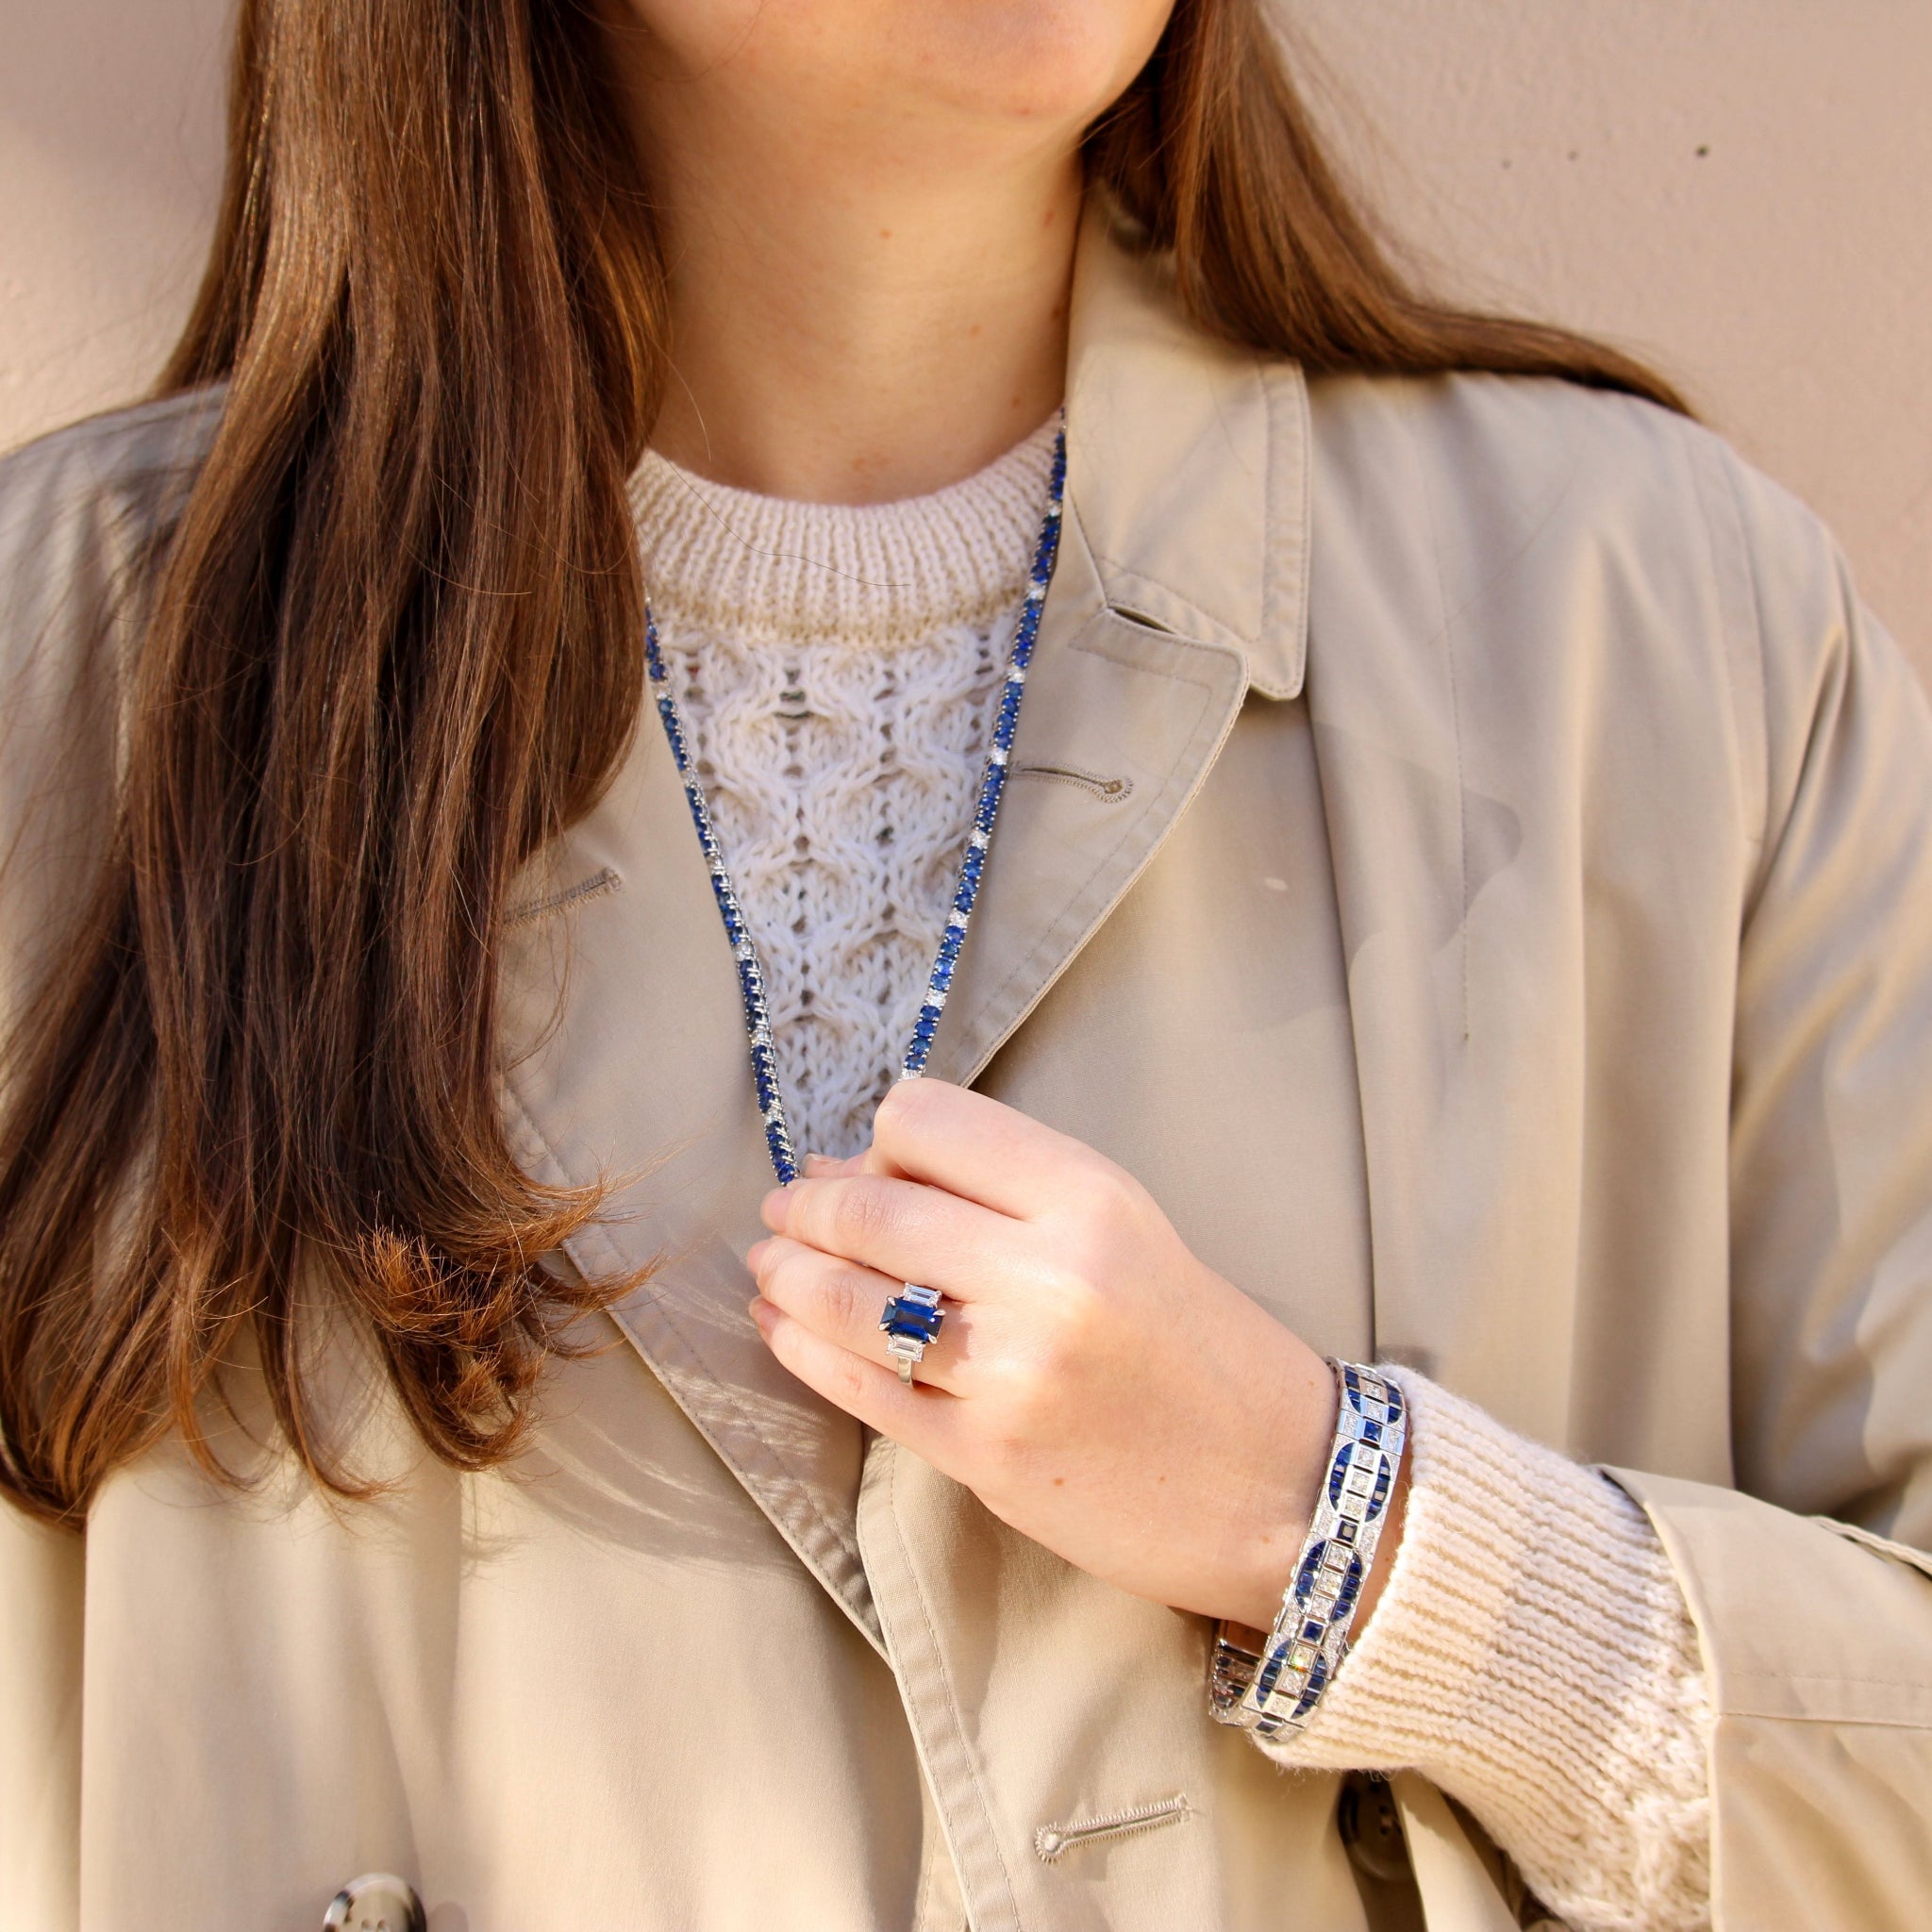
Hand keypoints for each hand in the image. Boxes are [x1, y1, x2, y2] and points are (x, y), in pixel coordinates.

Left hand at [747, 1079, 1406, 1629]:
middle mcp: (1048, 1277)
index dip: (880, 1138)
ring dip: (790, 1275)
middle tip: (783, 1208)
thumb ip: (1007, 1190)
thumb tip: (860, 1168)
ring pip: (851, 1302)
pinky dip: (805, 1351)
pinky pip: (864, 1389)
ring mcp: (1011, 1373)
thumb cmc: (1198, 1342)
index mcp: (1090, 1199)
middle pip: (873, 1211)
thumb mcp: (1127, 1227)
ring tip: (771, 1264)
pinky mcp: (985, 1457)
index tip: (866, 1159)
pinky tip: (783, 1330)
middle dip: (808, 1204)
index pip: (928, 1123)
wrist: (1278, 1483)